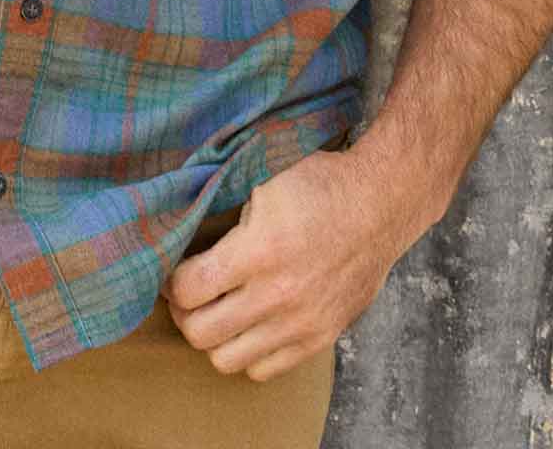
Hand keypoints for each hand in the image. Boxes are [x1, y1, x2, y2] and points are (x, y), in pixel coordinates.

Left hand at [163, 147, 414, 381]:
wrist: (380, 204)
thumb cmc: (320, 185)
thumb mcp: (263, 183)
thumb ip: (224, 215)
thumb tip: (181, 233)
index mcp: (259, 250)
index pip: (188, 290)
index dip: (172, 281)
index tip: (175, 271)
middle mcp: (278, 295)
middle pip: (200, 333)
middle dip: (184, 313)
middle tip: (189, 294)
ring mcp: (300, 323)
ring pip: (226, 360)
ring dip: (214, 337)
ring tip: (217, 311)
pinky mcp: (319, 338)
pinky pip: (264, 369)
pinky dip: (248, 352)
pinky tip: (249, 324)